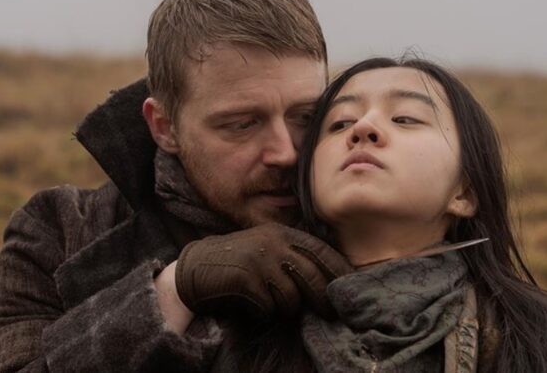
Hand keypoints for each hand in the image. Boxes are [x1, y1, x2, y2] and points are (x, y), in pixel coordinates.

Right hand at [175, 223, 352, 320]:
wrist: (195, 268)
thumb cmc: (237, 263)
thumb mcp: (267, 249)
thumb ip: (293, 256)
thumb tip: (329, 280)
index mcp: (282, 233)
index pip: (322, 251)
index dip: (339, 271)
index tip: (351, 288)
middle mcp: (274, 242)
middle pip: (312, 276)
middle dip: (323, 299)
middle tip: (329, 313)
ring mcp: (259, 260)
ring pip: (292, 297)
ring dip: (285, 308)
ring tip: (271, 304)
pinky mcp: (246, 279)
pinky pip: (269, 307)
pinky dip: (264, 312)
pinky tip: (253, 306)